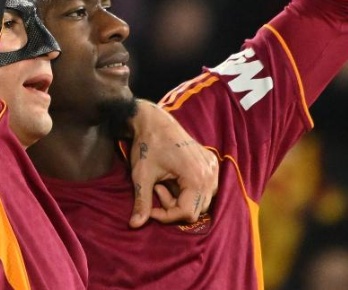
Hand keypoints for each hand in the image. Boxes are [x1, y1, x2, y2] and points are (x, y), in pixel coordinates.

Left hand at [128, 101, 219, 227]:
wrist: (155, 121)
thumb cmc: (147, 146)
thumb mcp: (142, 176)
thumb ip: (142, 202)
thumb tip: (134, 225)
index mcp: (196, 177)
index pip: (187, 213)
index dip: (166, 216)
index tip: (150, 207)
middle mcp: (210, 174)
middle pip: (196, 210)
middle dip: (173, 206)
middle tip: (157, 189)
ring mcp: (213, 168)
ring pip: (202, 201)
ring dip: (182, 199)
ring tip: (165, 183)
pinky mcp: (211, 163)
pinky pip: (206, 189)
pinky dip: (190, 190)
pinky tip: (175, 179)